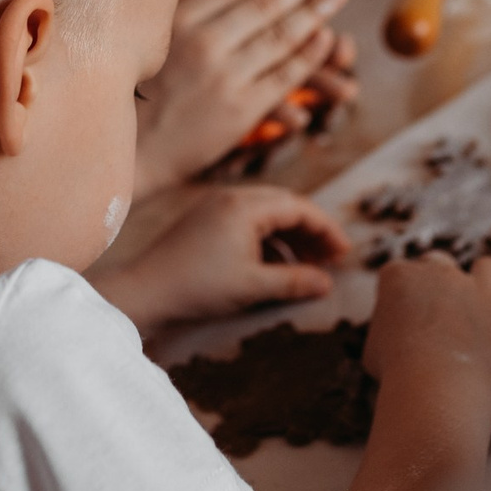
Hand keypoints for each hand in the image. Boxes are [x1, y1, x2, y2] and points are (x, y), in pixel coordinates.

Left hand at [91, 187, 348, 335]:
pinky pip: (247, 224)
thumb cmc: (197, 287)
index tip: (345, 252)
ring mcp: (215, 207)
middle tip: (332, 259)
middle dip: (311, 232)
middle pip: (285, 206)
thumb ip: (295, 282)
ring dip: (290, 239)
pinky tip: (276, 268)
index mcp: (245, 206)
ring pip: (266, 216)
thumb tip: (327, 283)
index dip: (327, 229)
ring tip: (309, 267)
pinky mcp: (205, 222)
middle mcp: (231, 198)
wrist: (145, 292)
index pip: (299, 207)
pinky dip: (268, 242)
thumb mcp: (253, 286)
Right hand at [136, 0, 356, 194]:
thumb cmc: (131, 92)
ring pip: (279, 37)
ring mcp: (224, 76)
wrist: (130, 151)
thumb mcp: (143, 37)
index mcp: (179, 19)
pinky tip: (327, 39)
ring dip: (315, 12)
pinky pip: (284, 76)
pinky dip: (309, 55)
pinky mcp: (240, 110)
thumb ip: (169, 0)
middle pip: (264, 6)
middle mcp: (203, 42)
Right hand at [361, 251, 490, 392]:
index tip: (402, 319)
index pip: (399, 273)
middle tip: (437, 314)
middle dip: (438, 282)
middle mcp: (440, 273)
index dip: (401, 296)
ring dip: (484, 283)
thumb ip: (388, 328)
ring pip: (489, 267)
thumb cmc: (395, 369)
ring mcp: (477, 290)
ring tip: (478, 309)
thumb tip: (397, 334)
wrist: (434, 383)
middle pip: (439, 263)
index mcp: (400, 276)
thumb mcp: (373, 346)